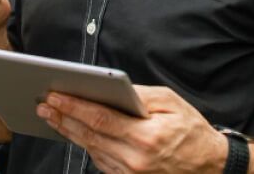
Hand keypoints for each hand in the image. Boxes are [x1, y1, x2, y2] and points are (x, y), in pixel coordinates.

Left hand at [37, 85, 227, 173]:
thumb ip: (139, 95)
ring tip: (51, 115)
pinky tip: (73, 131)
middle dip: (63, 118)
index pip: (100, 120)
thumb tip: (109, 88)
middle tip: (42, 104)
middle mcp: (135, 160)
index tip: (53, 96)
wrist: (211, 166)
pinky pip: (101, 161)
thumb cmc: (192, 130)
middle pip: (89, 137)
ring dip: (69, 132)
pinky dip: (85, 145)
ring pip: (91, 150)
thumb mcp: (171, 102)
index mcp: (146, 138)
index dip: (73, 107)